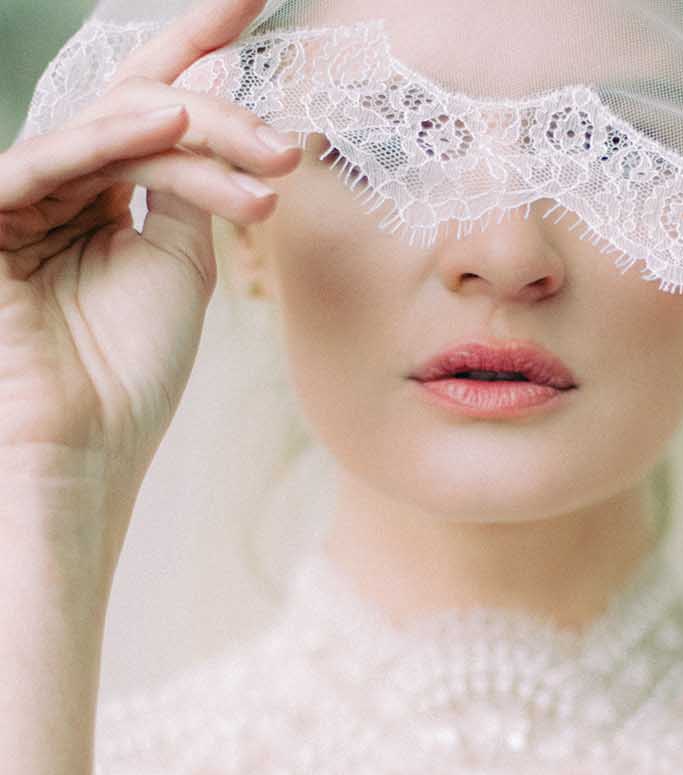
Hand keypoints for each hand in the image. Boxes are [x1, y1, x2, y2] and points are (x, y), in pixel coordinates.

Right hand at [0, 0, 300, 591]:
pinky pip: (48, 163)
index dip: (201, 47)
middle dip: (216, 100)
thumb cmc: (128, 376)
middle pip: (139, 106)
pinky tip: (168, 127)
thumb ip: (192, 188)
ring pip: (112, 131)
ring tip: (265, 165)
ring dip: (196, 140)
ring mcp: (21, 194)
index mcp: (101, 192)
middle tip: (286, 144)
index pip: (152, 104)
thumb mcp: (180, 267)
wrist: (83, 451)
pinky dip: (106, 141)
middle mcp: (60, 181)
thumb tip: (217, 109)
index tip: (259, 0)